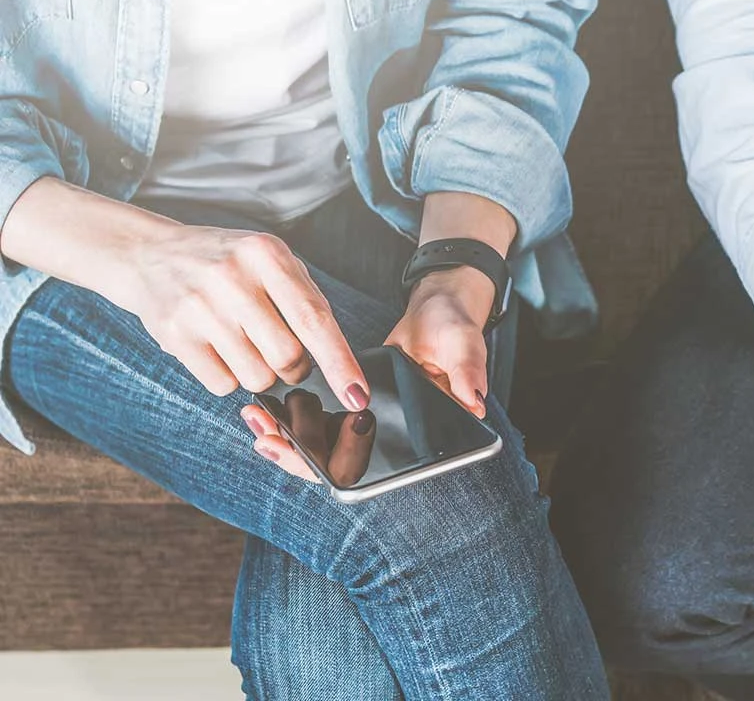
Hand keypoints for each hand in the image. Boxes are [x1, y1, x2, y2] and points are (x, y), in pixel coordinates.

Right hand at [114, 225, 367, 407]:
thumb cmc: (227, 264)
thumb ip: (305, 300)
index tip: (358, 395)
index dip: (340, 363)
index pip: (314, 318)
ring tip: (245, 344)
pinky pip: (222, 385)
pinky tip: (218, 348)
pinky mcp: (174, 335)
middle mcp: (232, 277)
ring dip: (262, 374)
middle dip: (296, 369)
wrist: (150, 255)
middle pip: (287, 356)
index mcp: (267, 254)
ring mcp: (199, 306)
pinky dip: (229, 377)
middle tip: (284, 355)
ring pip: (257, 377)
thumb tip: (339, 361)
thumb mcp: (269, 261)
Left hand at [239, 190, 512, 479]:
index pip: (371, 466)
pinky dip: (290, 414)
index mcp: (414, 434)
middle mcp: (385, 434)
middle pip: (335, 462)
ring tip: (256, 418)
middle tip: (266, 436)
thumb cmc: (455, 329)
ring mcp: (363, 419)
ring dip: (286, 435)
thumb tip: (475, 402)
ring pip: (320, 443)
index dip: (333, 469)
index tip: (301, 456)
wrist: (441, 305)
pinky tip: (264, 403)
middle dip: (296, 454)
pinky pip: (316, 416)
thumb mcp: (463, 348)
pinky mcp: (347, 398)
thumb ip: (467, 374)